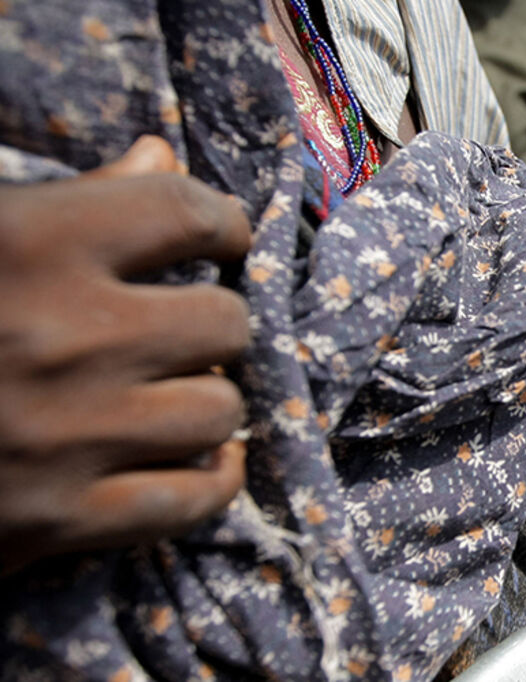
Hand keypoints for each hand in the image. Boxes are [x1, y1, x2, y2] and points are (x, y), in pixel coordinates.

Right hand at [0, 136, 251, 572]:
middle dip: (214, 323)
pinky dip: (211, 481)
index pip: (186, 211)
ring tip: (174, 393)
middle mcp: (63, 337)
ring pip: (218, 412)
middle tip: (186, 330)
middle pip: (223, 322)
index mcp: (31, 243)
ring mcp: (64, 435)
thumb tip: (162, 156)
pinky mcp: (55, 520)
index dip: (223, 223)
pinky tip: (203, 460)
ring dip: (207, 401)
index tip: (221, 239)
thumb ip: (74, 196)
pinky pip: (193, 500)